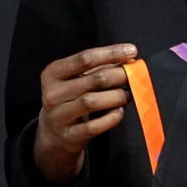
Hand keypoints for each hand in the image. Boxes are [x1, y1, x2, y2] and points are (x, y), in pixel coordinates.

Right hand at [31, 44, 138, 184]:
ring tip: (127, 94)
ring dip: (117, 96)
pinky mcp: (70, 135)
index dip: (111, 53)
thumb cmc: (71, 99)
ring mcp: (59, 116)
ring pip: (93, 102)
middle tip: (134, 76)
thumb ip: (100, 68)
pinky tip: (119, 111)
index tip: (131, 50)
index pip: (85, 59)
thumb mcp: (77, 79)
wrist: (54, 133)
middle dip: (119, 75)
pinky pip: (95, 125)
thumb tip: (128, 59)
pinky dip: (112, 117)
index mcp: (53, 74)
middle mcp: (52, 94)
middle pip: (94, 79)